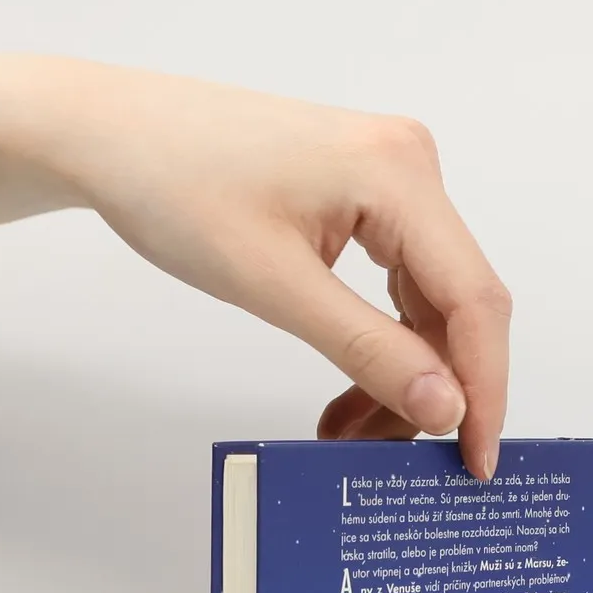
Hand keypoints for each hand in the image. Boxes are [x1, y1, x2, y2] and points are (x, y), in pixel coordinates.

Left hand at [17, 59, 510, 476]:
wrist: (107, 133)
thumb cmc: (171, 185)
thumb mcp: (272, 284)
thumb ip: (367, 349)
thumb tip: (444, 409)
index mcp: (399, 172)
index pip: (473, 299)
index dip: (484, 387)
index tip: (475, 459)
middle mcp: (410, 165)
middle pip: (457, 302)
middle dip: (434, 387)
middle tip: (397, 457)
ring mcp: (390, 176)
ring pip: (427, 300)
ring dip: (403, 371)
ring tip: (353, 432)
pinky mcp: (366, 193)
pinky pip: (398, 281)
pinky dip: (379, 339)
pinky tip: (351, 389)